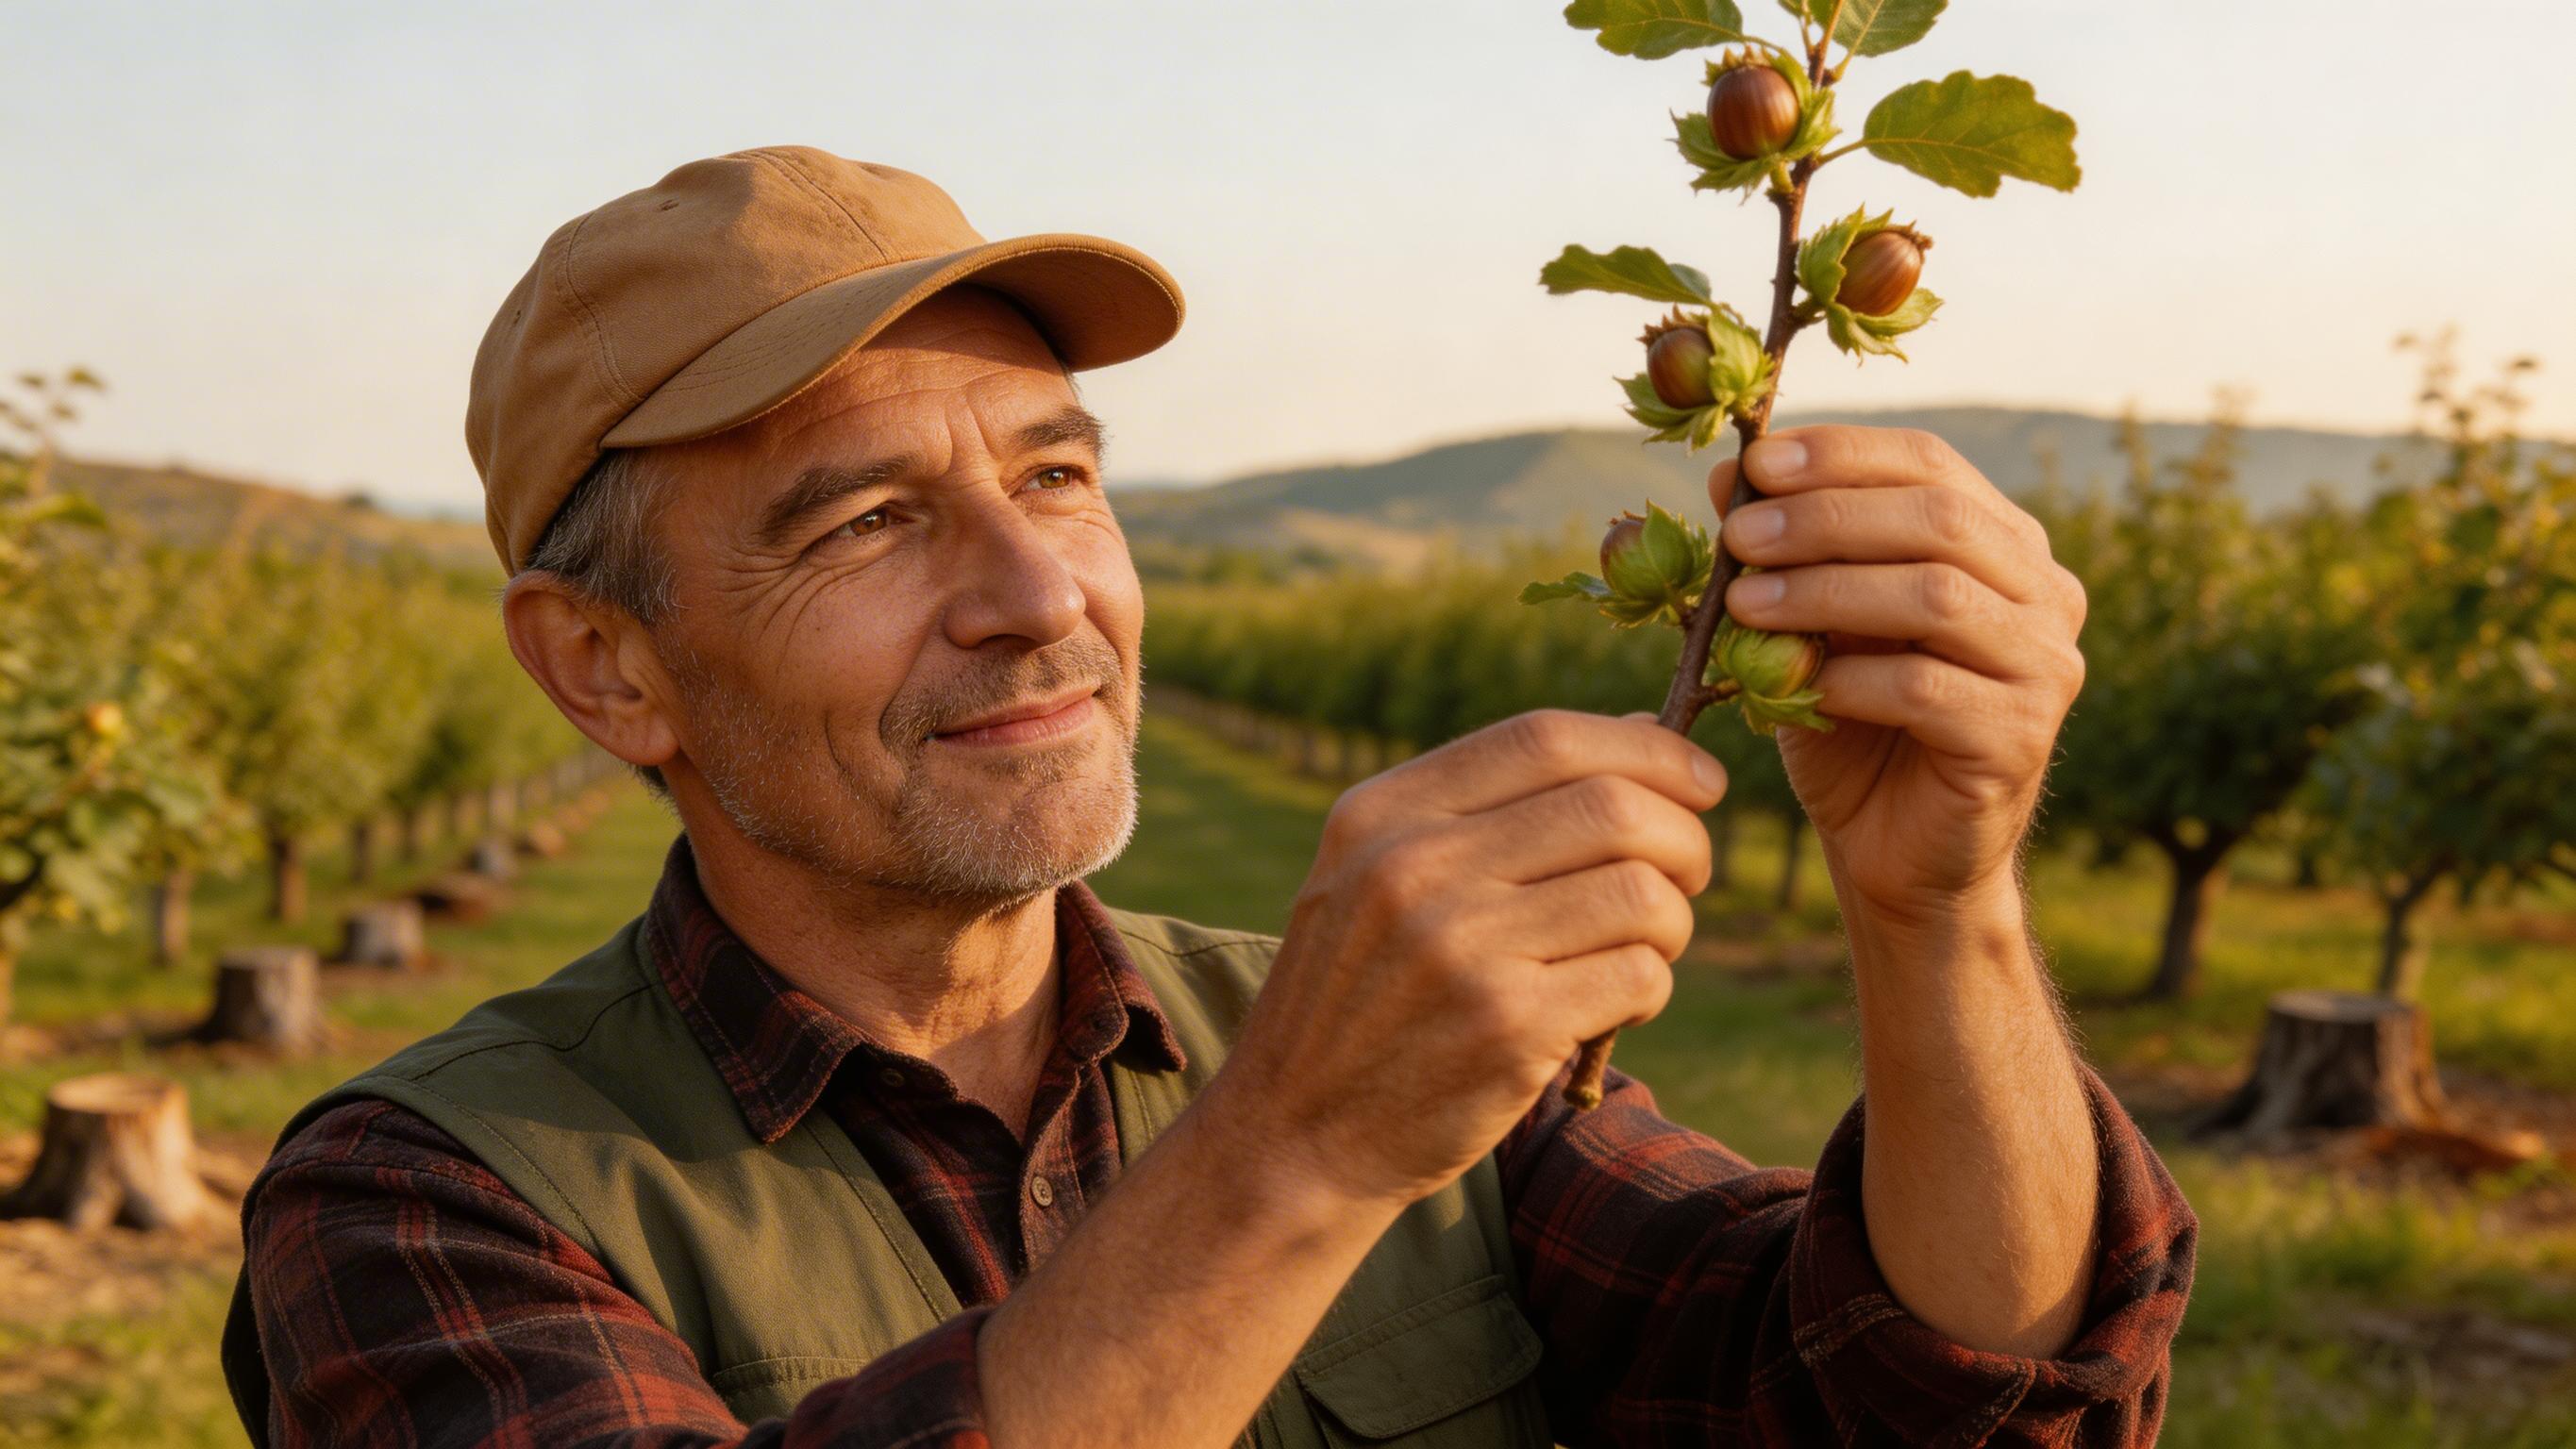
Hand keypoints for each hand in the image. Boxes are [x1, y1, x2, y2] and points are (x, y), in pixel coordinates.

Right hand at [1218, 710, 1722, 1207]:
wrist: (1294, 1133)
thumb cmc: (1362, 996)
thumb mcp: (1377, 874)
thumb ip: (1492, 806)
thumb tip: (1645, 731)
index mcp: (1383, 813)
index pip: (1546, 739)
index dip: (1647, 749)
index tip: (1699, 780)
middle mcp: (1414, 867)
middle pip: (1613, 808)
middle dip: (1683, 840)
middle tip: (1685, 878)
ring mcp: (1459, 948)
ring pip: (1642, 893)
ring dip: (1672, 923)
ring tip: (1640, 951)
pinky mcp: (1505, 1028)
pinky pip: (1639, 976)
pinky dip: (1649, 990)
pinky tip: (1610, 1009)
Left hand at [1711, 425, 2086, 927]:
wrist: (1896, 854)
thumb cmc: (1854, 726)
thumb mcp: (1812, 626)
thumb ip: (1787, 555)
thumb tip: (1725, 479)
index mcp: (2005, 544)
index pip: (1931, 465)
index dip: (1843, 454)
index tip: (1755, 463)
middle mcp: (2045, 594)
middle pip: (1939, 520)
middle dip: (1827, 518)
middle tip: (1740, 536)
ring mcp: (2045, 667)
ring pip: (1936, 597)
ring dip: (1827, 593)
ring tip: (1745, 605)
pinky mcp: (2021, 739)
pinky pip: (1928, 689)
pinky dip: (1852, 679)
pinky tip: (1798, 689)